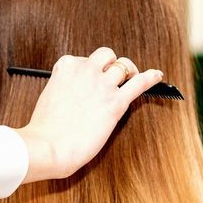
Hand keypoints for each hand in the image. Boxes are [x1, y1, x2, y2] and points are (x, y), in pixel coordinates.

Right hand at [14, 47, 162, 183]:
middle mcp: (85, 70)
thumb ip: (63, 88)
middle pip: (107, 55)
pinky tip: (157, 76)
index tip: (90, 80)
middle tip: (114, 77)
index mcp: (66, 67)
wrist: (48, 147)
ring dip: (129, 72)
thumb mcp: (49, 97)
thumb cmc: (45, 130)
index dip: (90, 70)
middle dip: (111, 64)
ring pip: (124, 66)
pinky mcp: (116, 102)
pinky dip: (151, 78)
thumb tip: (74, 92)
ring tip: (132, 80)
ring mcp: (102, 85)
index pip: (83, 59)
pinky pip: (140, 83)